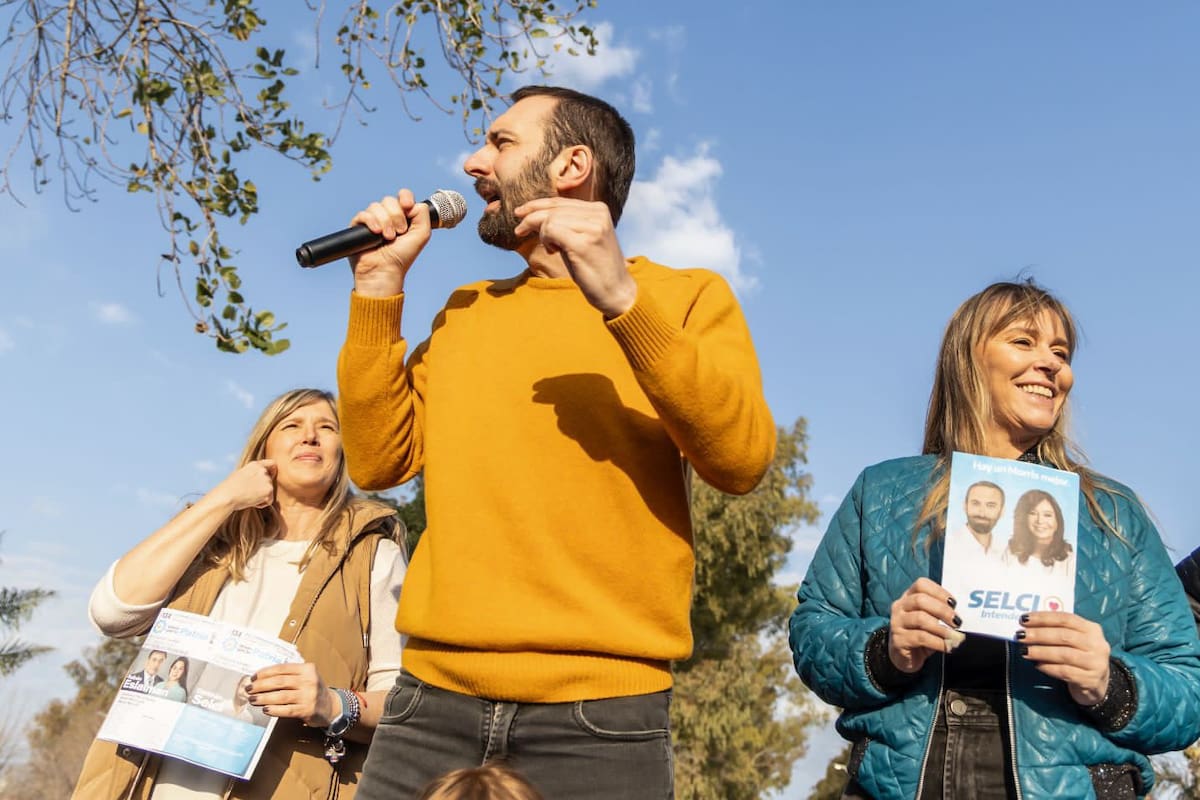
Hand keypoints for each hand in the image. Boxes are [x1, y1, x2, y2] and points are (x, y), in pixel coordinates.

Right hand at [212, 460, 275, 511]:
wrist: (227, 496)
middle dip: (262, 488)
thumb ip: (252, 474)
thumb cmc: (229, 489)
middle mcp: (263, 470)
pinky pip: (269, 500)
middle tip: (249, 493)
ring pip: (269, 491)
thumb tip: (257, 480)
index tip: (271, 476)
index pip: (272, 463)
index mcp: (255, 465)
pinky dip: (262, 504)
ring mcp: (267, 480)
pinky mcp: (269, 490)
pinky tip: (251, 502)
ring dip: (261, 496)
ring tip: (248, 497)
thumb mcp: (240, 475)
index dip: (272, 471)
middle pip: (270, 481)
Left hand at [247, 662, 337, 726]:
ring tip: (253, 699)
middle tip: (249, 689)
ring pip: (281, 696)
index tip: (253, 678)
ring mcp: (308, 696)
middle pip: (280, 681)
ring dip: (264, 698)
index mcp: (307, 669)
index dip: (265, 673)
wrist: (330, 706)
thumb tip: (261, 679)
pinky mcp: (307, 710)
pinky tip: (265, 709)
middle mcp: (309, 681)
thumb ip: (288, 675)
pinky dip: (274, 709)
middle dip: (261, 685)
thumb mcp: (306, 677)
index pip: (282, 668)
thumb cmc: (312, 690)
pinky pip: (287, 710)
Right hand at [348, 189, 432, 296]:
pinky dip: (371, 222)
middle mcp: (387, 216)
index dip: (405, 197)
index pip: (402, 196)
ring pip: (376, 206)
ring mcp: (372, 220)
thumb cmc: (403, 256)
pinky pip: (363, 214)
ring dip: (385, 222)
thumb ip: (422, 213)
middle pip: (389, 200)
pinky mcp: (358, 226)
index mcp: (403, 216)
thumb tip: (410, 202)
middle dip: (396, 216)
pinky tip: (377, 233)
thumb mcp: (422, 234)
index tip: (407, 206)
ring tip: (388, 238)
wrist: (385, 270)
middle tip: (400, 233)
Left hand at [513, 197, 636, 316]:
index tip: (520, 214)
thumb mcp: (583, 238)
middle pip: (553, 208)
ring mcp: (592, 227)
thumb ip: (568, 222)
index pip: (560, 201)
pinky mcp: (584, 243)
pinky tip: (553, 251)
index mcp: (599, 209)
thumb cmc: (595, 268)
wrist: (617, 292)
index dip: (536, 205)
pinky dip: (546, 240)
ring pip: (550, 219)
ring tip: (551, 249)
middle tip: (519, 231)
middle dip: (530, 218)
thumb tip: (535, 213)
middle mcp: (597, 214)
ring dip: (542, 234)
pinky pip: (551, 230)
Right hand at [888, 578, 962, 672]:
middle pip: (920, 600)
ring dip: (942, 628)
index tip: (955, 604)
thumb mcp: (931, 620)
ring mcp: (896, 623)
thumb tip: (962, 614)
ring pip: (920, 619)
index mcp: (908, 597)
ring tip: (955, 637)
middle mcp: (900, 607)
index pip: (921, 584)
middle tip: (957, 622)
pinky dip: (938, 642)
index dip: (939, 592)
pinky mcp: (898, 640)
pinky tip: (948, 647)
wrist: (905, 658)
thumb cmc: (922, 635)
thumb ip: (941, 613)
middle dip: (942, 610)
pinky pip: (921, 638)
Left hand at [1017, 612, 1110, 705]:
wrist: (1097, 682)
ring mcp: (1096, 663)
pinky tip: (1037, 665)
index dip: (1043, 618)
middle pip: (1064, 636)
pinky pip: (1065, 672)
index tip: (1024, 619)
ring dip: (1040, 652)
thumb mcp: (1075, 640)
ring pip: (1064, 654)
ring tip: (1024, 651)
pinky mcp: (1090, 680)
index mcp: (1092, 629)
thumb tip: (1027, 626)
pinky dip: (1048, 667)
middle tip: (1020, 635)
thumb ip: (1057, 631)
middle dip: (1039, 635)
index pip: (1066, 619)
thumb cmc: (1079, 655)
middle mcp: (1097, 644)